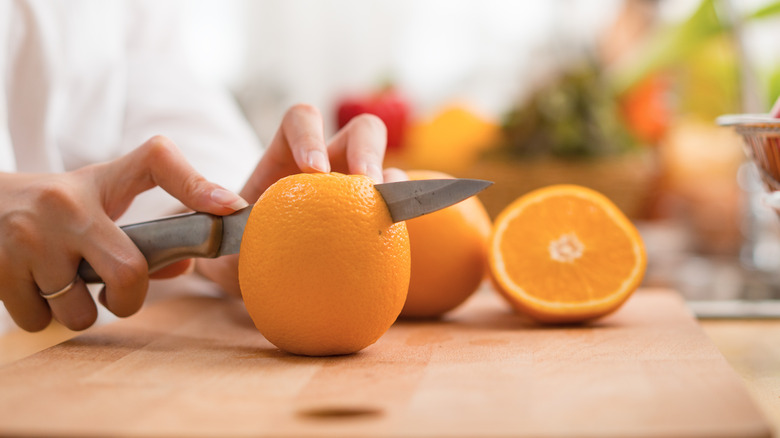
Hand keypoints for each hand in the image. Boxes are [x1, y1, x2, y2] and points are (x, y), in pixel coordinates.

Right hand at [0, 136, 247, 331]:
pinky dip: (42, 316)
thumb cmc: (58, 207)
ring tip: (64, 283)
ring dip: (77, 312)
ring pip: (79, 311)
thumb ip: (148, 233)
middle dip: (127, 299)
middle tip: (114, 292)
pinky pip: (39, 321)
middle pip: (129, 274)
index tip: (232, 208)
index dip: (198, 183)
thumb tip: (184, 267)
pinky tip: (35, 287)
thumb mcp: (101, 202)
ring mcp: (29, 236)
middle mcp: (66, 204)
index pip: (158, 161)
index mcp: (101, 182)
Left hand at [196, 104, 406, 295]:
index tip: (312, 169)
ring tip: (387, 208)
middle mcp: (329, 162)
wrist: (258, 271)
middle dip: (366, 149)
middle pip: (361, 131)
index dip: (310, 136)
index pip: (300, 120)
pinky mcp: (372, 215)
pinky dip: (399, 214)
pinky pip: (396, 206)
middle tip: (364, 182)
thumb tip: (238, 251)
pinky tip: (394, 233)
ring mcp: (354, 187)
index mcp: (288, 155)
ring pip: (387, 165)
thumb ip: (225, 246)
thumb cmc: (237, 251)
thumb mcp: (222, 248)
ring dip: (391, 179)